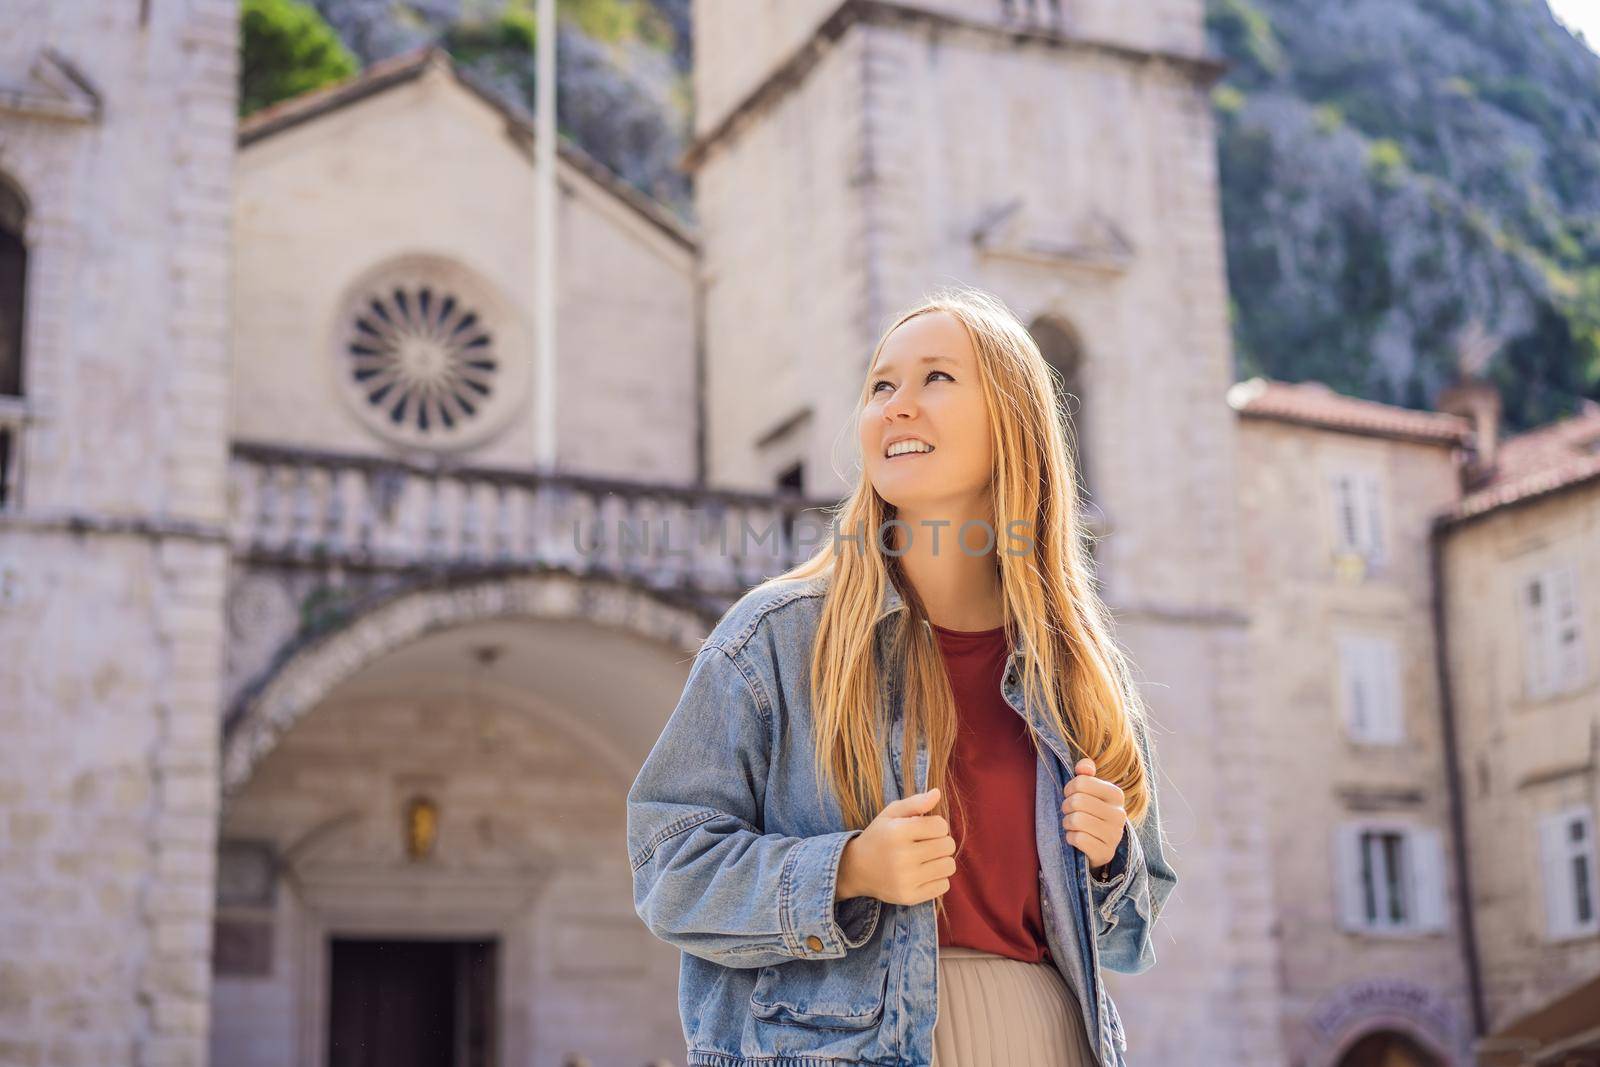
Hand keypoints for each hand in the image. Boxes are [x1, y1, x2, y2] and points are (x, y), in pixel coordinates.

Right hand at [837, 787, 955, 905]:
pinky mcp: (909, 897)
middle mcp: (901, 857)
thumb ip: (915, 802)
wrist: (856, 869)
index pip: (940, 826)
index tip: (925, 829)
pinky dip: (938, 879)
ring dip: (941, 860)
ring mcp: (905, 880)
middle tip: (927, 844)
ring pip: (949, 866)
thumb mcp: (890, 814)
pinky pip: (943, 886)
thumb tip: (937, 793)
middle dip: (941, 842)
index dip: (937, 825)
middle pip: (948, 846)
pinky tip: (923, 873)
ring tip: (927, 858)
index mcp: (897, 832)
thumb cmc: (879, 837)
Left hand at [1061, 758, 1126, 871]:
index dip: (1069, 789)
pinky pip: (1077, 839)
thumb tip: (1084, 765)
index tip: (1070, 795)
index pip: (1081, 782)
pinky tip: (1075, 838)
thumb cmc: (1090, 813)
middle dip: (1066, 807)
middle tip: (1069, 812)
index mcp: (1116, 795)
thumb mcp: (1089, 792)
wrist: (1099, 846)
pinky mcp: (1106, 852)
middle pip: (1077, 801)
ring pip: (1076, 820)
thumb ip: (1086, 774)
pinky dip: (1070, 838)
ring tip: (1072, 825)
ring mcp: (1114, 835)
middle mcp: (1119, 814)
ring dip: (1067, 823)